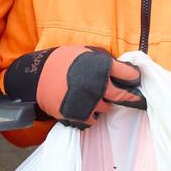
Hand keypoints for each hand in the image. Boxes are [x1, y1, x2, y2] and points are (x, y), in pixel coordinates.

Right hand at [2, 45, 145, 128]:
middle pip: (122, 96)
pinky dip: (91, 115)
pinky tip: (86, 108)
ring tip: (96, 99)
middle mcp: (98, 85)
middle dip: (130, 97)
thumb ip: (100, 57)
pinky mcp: (79, 114)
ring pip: (106, 109)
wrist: (36, 77)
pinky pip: (93, 120)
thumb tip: (116, 64)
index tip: (134, 79)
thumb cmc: (59, 61)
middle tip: (134, 98)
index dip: (132, 76)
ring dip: (104, 104)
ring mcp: (89, 102)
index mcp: (101, 67)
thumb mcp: (82, 50)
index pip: (128, 74)